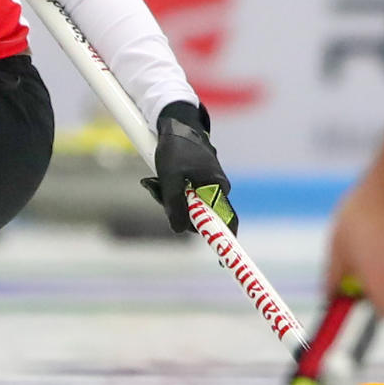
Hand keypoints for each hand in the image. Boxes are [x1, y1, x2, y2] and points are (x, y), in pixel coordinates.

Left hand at [139, 101, 237, 234]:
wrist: (174, 121)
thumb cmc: (176, 148)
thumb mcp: (171, 179)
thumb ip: (175, 205)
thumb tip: (180, 230)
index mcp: (218, 188)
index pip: (228, 221)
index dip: (224, 241)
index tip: (222, 262)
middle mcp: (217, 188)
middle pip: (201, 216)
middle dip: (179, 213)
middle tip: (158, 195)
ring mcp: (206, 184)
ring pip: (188, 206)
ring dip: (170, 201)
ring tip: (155, 182)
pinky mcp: (195, 180)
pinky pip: (183, 195)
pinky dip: (170, 192)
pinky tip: (157, 180)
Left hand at [323, 177, 383, 315]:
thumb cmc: (362, 215)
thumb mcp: (338, 246)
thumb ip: (333, 276)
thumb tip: (328, 296)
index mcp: (382, 284)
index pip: (378, 315)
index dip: (365, 310)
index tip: (353, 299)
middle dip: (373, 286)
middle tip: (356, 265)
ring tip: (371, 239)